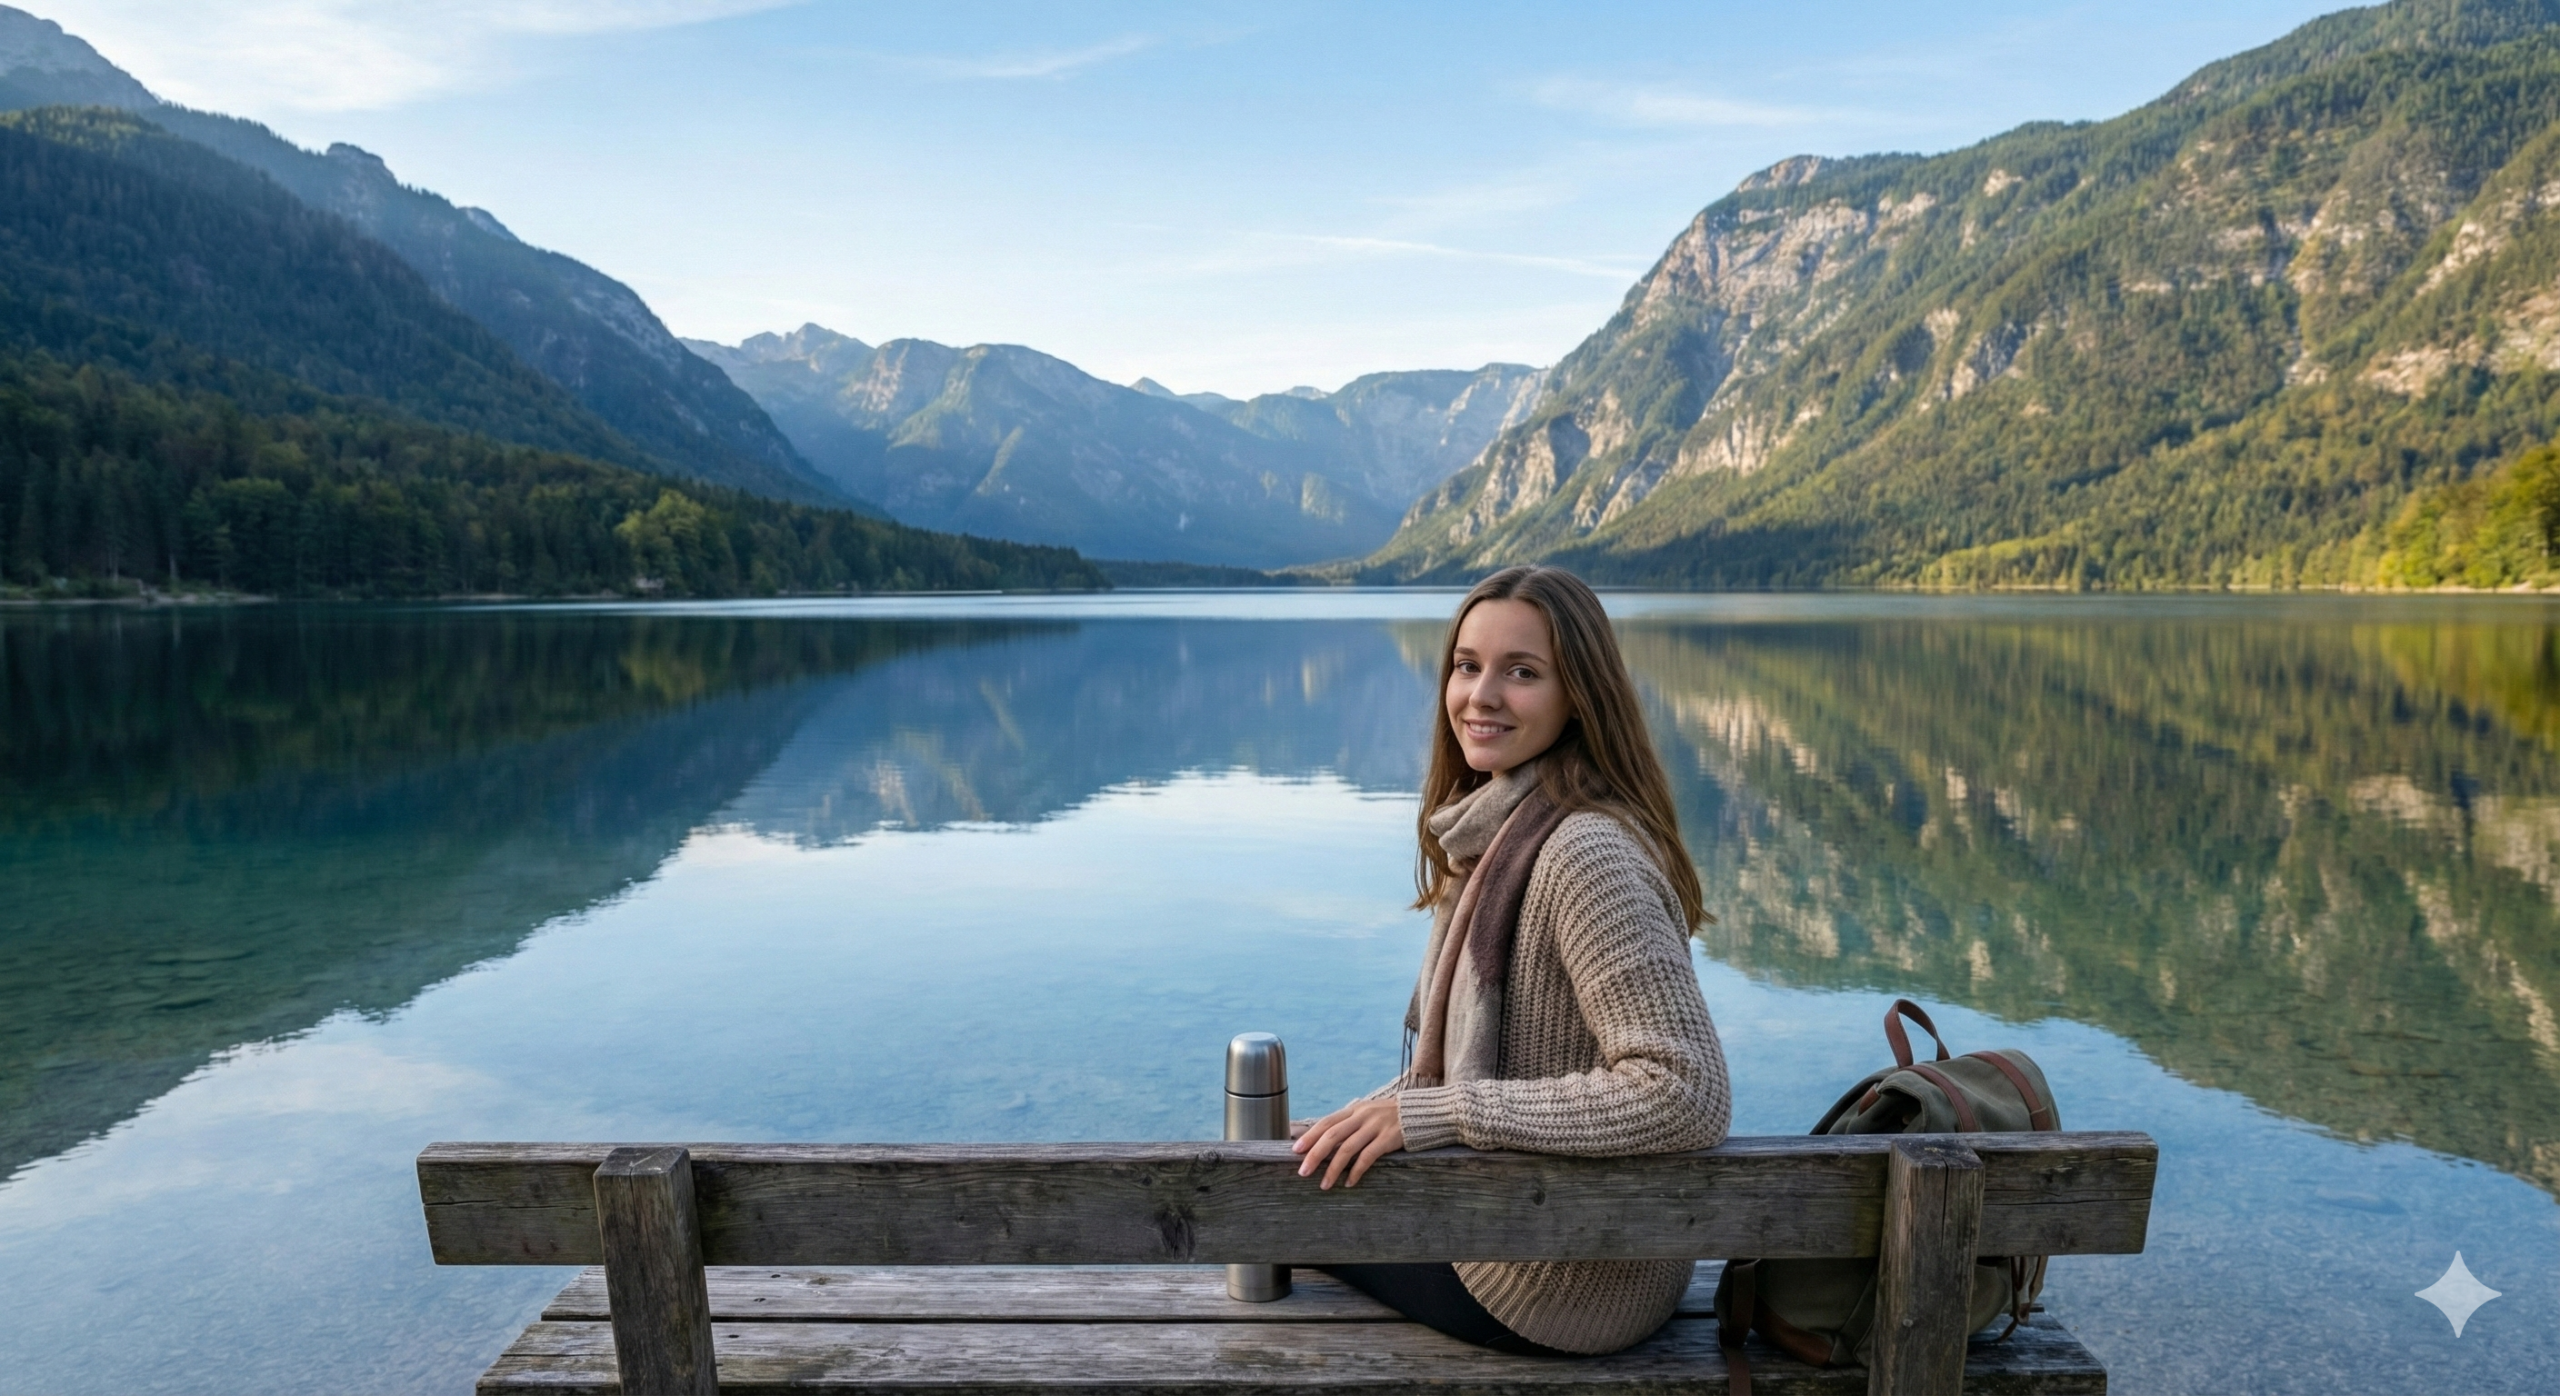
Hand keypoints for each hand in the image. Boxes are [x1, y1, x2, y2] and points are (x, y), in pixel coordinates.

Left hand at [1288, 1096, 1404, 1189]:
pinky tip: (1349, 1182)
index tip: (1296, 1151)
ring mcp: (1376, 1126)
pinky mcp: (1389, 1138)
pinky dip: (1356, 1171)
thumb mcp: (1368, 1114)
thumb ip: (1349, 1124)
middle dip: (1315, 1154)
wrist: (1420, 1112)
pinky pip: (1368, 1156)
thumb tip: (1324, 1142)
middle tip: (1303, 1172)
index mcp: (1354, 1109)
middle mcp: (1362, 1116)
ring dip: (1333, 1168)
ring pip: (1347, 1148)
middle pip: (1332, 1135)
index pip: (1327, 1122)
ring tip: (1324, 1184)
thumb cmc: (1390, 1118)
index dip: (1310, 1136)